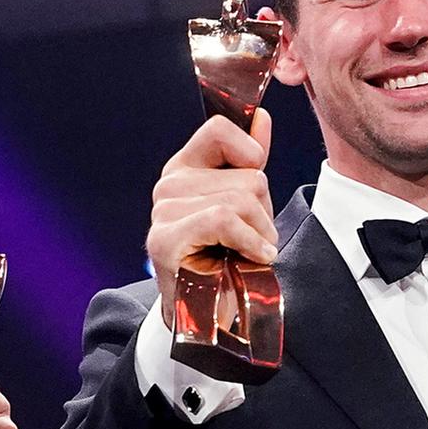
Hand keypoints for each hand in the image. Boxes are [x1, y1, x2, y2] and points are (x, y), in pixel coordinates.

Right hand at [148, 104, 275, 314]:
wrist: (206, 312)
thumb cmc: (225, 257)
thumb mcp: (243, 203)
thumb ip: (248, 160)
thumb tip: (261, 116)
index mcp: (184, 168)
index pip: (220, 129)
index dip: (250, 153)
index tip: (254, 186)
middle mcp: (169, 185)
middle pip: (248, 175)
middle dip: (264, 211)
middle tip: (250, 238)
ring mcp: (163, 212)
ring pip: (241, 200)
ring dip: (260, 233)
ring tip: (249, 251)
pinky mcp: (165, 239)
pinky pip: (223, 220)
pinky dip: (249, 241)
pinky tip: (253, 257)